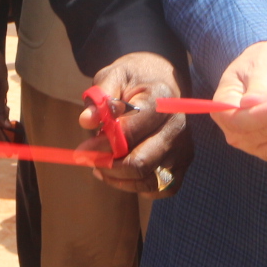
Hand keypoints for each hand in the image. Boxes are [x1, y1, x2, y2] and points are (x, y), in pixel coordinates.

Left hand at [76, 51, 184, 193]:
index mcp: (161, 101)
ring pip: (149, 181)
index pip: (129, 134)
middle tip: (90, 161)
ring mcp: (183, 147)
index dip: (102, 146)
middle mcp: (177, 126)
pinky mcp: (183, 163)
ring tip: (102, 167)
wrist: (161, 81)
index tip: (83, 150)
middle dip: (109, 167)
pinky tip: (122, 174)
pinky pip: (161, 189)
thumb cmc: (133, 80)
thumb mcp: (113, 77)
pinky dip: (138, 187)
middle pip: (140, 163)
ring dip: (120, 180)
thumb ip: (100, 99)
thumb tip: (87, 121)